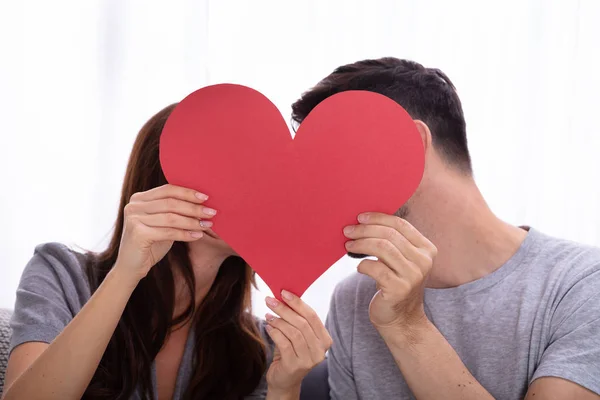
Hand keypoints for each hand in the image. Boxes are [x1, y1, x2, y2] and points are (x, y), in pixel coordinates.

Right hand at [114, 184, 216, 281]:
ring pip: (171, 218)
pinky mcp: (137, 234)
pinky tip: (197, 236)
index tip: (206, 197)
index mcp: (139, 198)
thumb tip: (202, 203)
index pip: (167, 190)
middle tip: (211, 212)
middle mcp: (134, 205)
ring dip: (192, 221)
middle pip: (170, 202)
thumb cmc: (150, 244)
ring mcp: (134, 219)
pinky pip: (168, 232)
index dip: (187, 192)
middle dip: (193, 207)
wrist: (131, 267)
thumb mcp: (162, 223)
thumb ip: (174, 211)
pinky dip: (185, 234)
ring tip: (207, 224)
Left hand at [264, 290, 332, 396]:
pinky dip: (274, 333)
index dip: (298, 303)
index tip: (283, 293)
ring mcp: (308, 360)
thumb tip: (284, 296)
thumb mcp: (297, 335)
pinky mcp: (295, 366)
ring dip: (278, 321)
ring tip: (268, 315)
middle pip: (302, 323)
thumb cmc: (291, 353)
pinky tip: (268, 328)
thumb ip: (295, 319)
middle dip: (285, 309)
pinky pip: (284, 343)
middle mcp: (320, 351)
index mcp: (325, 340)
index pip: (312, 316)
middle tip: (271, 301)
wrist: (285, 380)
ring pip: (293, 333)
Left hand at [343, 212, 436, 330]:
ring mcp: (413, 276)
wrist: (402, 320)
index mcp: (427, 249)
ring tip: (348, 246)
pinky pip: (375, 268)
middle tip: (348, 231)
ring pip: (382, 248)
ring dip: (361, 244)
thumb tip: (363, 220)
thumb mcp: (401, 260)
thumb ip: (392, 241)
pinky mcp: (399, 289)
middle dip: (365, 230)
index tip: (360, 217)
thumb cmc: (395, 284)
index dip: (378, 218)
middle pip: (389, 235)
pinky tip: (359, 267)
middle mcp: (424, 261)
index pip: (401, 224)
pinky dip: (363, 264)